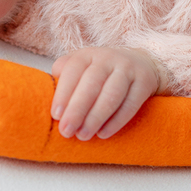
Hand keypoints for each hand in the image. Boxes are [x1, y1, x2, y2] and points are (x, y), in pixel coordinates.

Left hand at [50, 47, 164, 139]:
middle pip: (92, 83)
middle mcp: (108, 58)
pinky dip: (117, 121)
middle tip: (66, 131)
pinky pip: (131, 103)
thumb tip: (45, 96)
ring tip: (84, 136)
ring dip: (96, 117)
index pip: (73, 69)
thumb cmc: (101, 73)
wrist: (141, 64)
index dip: (63, 92)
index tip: (55, 115)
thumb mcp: (81, 69)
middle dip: (77, 109)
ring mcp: (128, 69)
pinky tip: (104, 133)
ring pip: (112, 94)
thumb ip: (63, 78)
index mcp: (88, 55)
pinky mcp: (144, 82)